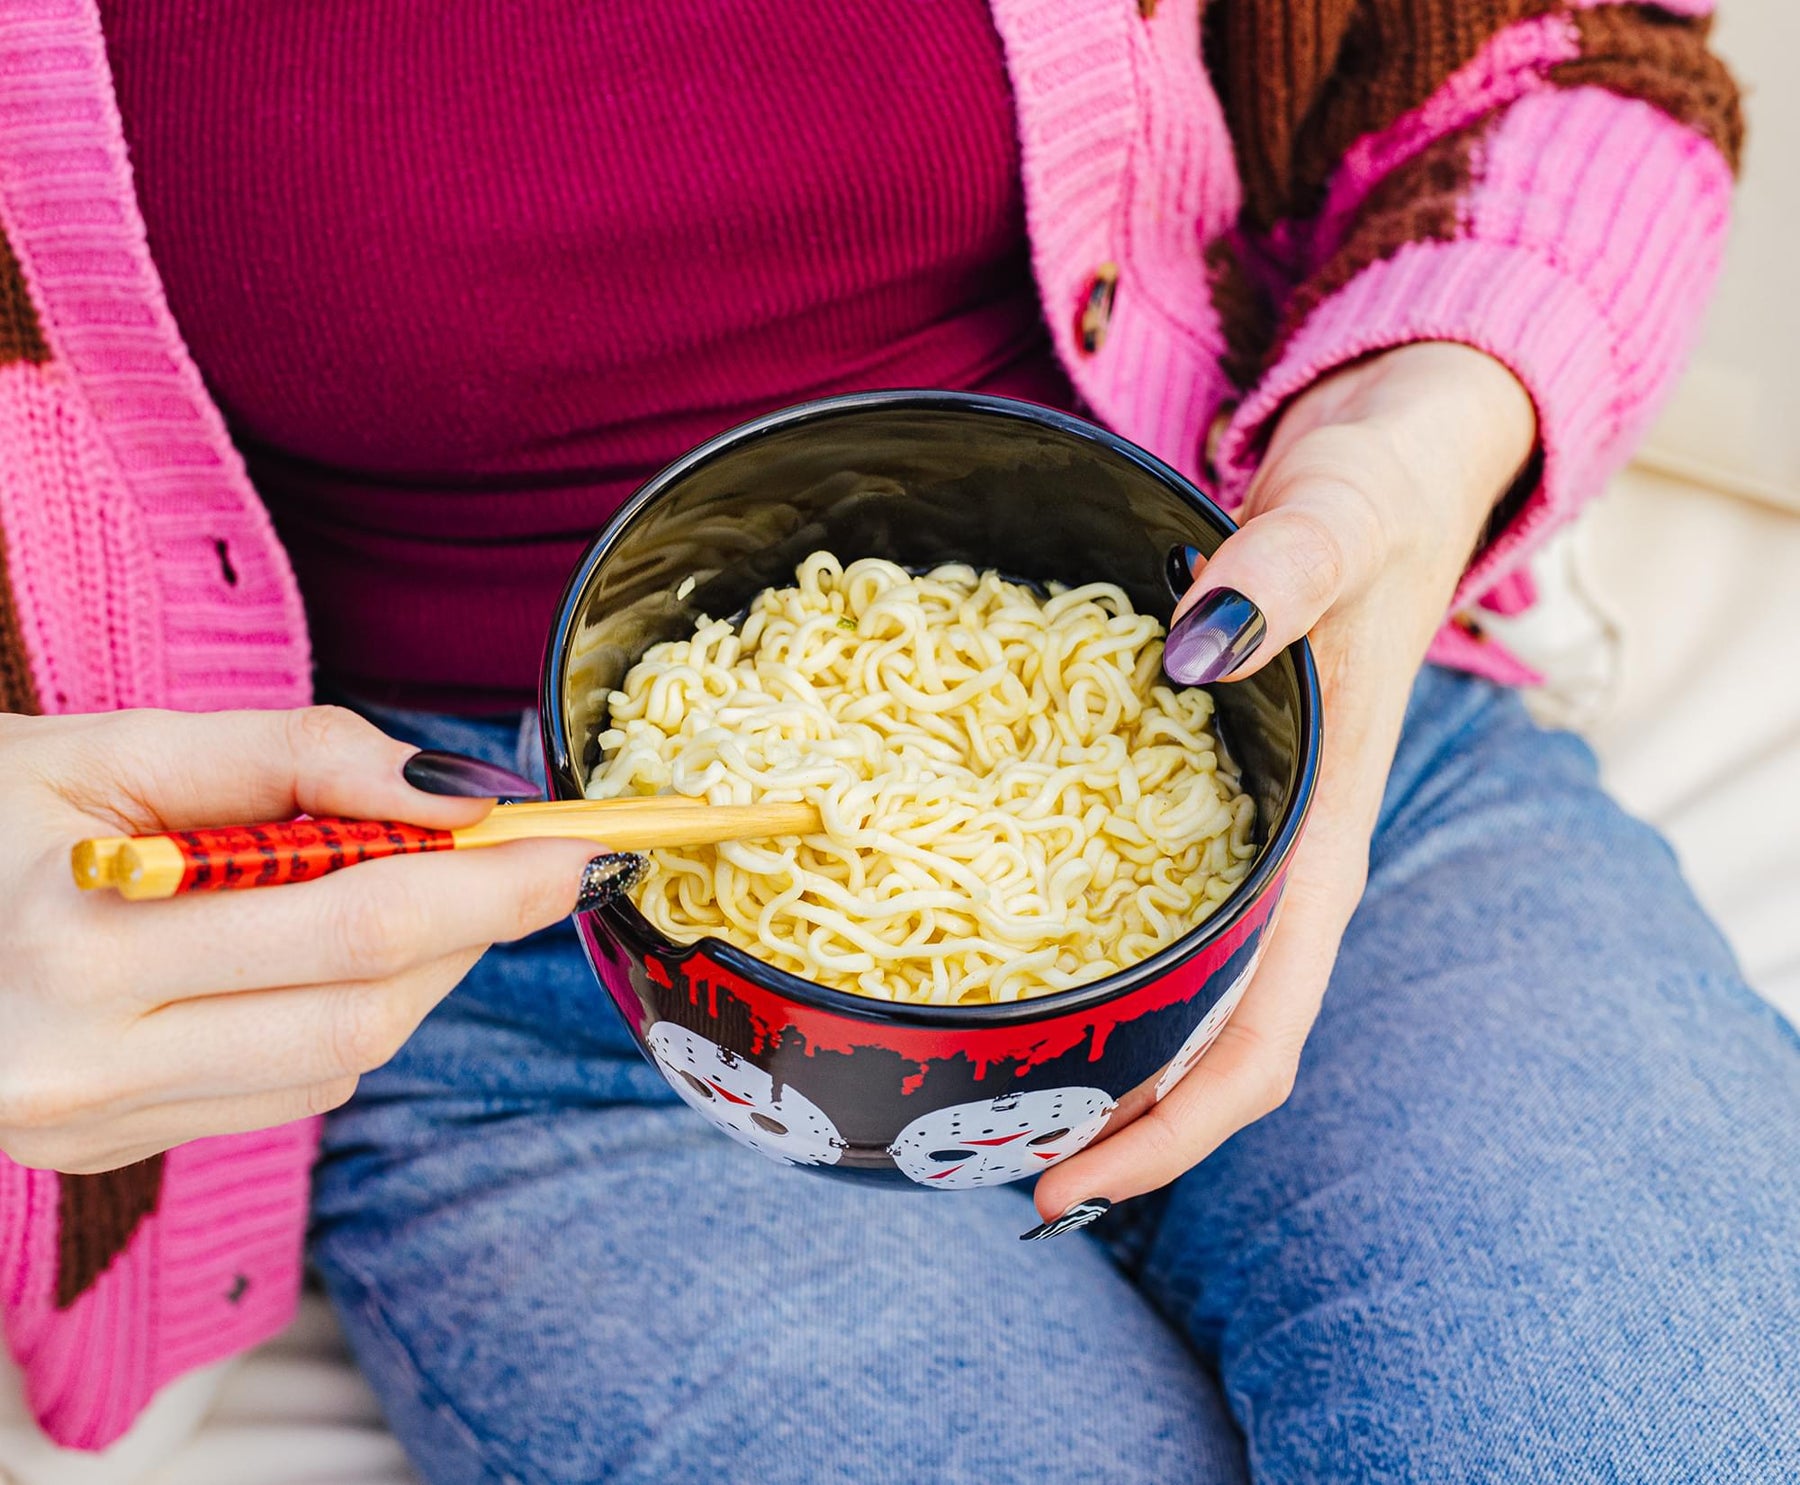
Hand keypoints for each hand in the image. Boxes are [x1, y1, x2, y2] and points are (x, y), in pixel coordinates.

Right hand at [0, 706, 598, 1172]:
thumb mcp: (109, 747)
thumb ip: (290, 759)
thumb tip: (453, 791)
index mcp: (80, 940)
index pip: (355, 920)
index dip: (489, 884)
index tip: (573, 844)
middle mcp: (83, 1064)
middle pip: (365, 1013)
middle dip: (474, 931)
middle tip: (533, 864)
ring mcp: (92, 1128)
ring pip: (339, 1064)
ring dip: (417, 974)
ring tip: (420, 889)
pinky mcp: (107, 1155)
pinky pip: (285, 1094)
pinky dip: (343, 1018)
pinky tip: (326, 954)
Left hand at [1034, 342, 1536, 1224]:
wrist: (1402, 461)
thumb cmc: (1384, 498)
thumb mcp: (1343, 516)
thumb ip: (1283, 572)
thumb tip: (1192, 649)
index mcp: (1324, 848)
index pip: (1259, 1039)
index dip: (1167, 1131)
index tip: (1065, 1186)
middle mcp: (1281, 870)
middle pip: (1202, 1049)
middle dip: (1109, 1127)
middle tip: (980, 1164)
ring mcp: (1244, 843)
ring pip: (1175, 996)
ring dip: (1093, 1064)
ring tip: (977, 1104)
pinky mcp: (1207, 801)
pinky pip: (1149, 915)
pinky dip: (1088, 971)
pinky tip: (1011, 972)